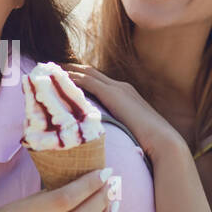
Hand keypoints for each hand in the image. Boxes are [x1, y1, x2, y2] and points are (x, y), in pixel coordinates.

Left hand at [62, 61, 187, 160]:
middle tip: (51, 67)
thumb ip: (118, 132)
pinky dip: (71, 78)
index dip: (81, 77)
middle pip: (90, 72)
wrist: (163, 142)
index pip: (98, 81)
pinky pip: (87, 81)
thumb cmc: (149, 144)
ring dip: (67, 70)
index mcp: (126, 95)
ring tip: (48, 69)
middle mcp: (121, 87)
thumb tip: (108, 142)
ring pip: (86, 73)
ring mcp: (117, 88)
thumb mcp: (130, 133)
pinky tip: (57, 78)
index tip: (64, 77)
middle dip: (70, 69)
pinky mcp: (113, 94)